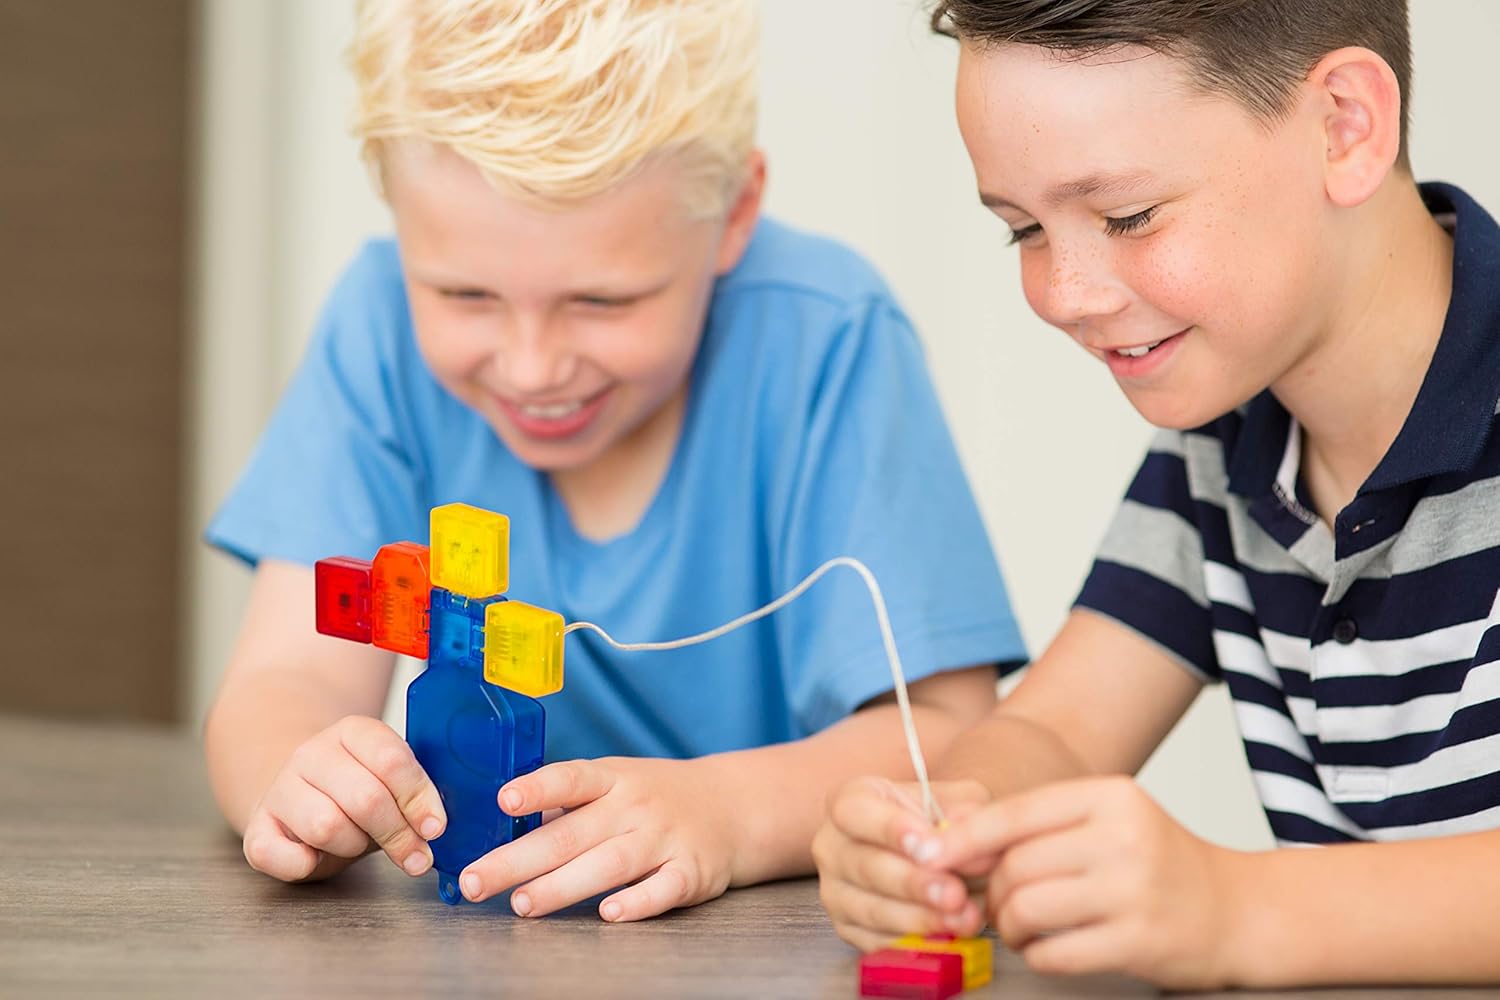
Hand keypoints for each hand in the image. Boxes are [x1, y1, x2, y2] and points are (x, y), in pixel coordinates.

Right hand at [240, 715, 446, 882]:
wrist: (302, 794)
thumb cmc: (358, 793)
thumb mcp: (391, 782)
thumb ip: (414, 794)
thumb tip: (436, 826)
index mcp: (353, 731)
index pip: (392, 761)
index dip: (419, 799)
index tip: (435, 828)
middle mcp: (311, 753)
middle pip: (365, 798)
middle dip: (397, 834)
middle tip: (415, 856)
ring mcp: (280, 788)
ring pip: (326, 826)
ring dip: (353, 846)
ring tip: (359, 843)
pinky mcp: (257, 826)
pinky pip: (275, 853)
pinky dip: (302, 865)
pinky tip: (316, 859)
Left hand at [456, 756, 738, 921]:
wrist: (731, 807)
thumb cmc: (653, 798)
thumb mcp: (613, 783)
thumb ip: (565, 806)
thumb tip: (500, 831)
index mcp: (611, 779)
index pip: (570, 779)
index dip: (536, 789)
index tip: (504, 801)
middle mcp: (634, 807)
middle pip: (571, 834)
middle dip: (518, 861)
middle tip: (476, 881)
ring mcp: (664, 839)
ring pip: (609, 864)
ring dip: (563, 886)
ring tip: (523, 904)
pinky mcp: (690, 872)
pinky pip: (662, 889)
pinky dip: (637, 902)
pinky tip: (608, 914)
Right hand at [813, 777, 992, 950]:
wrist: (928, 855)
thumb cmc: (935, 822)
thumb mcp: (955, 800)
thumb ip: (965, 814)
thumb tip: (972, 841)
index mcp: (850, 802)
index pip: (856, 811)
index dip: (889, 829)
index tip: (926, 845)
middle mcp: (833, 846)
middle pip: (865, 866)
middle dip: (913, 883)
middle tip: (953, 893)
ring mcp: (835, 890)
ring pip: (871, 909)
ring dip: (919, 918)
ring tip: (960, 918)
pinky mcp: (847, 928)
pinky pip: (877, 941)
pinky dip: (914, 942)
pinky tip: (947, 937)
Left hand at [920, 775, 1248, 989]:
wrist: (1237, 911)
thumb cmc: (1158, 863)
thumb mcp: (1108, 819)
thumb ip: (1039, 824)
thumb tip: (955, 838)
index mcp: (1111, 797)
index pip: (1015, 814)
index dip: (964, 838)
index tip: (930, 855)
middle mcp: (1123, 838)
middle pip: (1016, 865)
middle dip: (994, 892)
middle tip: (999, 905)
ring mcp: (1133, 892)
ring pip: (1028, 909)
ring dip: (1009, 926)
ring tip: (1021, 928)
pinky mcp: (1138, 942)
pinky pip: (1054, 952)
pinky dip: (1038, 954)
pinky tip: (1050, 947)